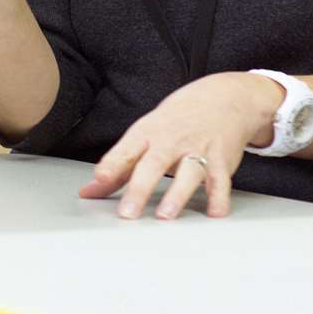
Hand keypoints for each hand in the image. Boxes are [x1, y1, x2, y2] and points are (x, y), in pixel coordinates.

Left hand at [79, 72, 283, 219]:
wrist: (223, 98)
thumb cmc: (176, 120)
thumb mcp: (145, 134)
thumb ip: (119, 165)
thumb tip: (89, 190)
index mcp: (147, 133)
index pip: (126, 150)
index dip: (111, 165)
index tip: (99, 179)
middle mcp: (171, 141)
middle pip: (153, 165)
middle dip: (139, 189)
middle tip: (127, 212)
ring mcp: (198, 150)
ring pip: (188, 172)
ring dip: (177, 194)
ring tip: (165, 215)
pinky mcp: (222, 160)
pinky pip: (221, 181)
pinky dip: (220, 197)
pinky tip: (214, 213)